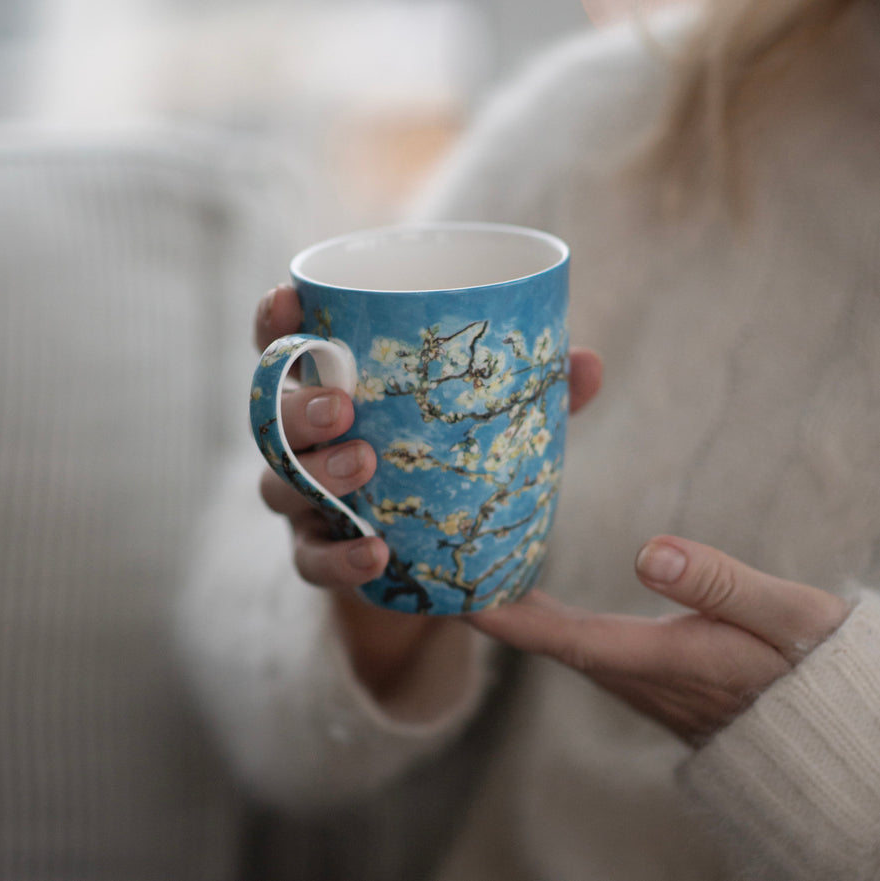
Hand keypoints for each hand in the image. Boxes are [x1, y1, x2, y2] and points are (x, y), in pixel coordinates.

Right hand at [254, 284, 602, 701]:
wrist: (432, 564)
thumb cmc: (448, 467)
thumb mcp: (488, 425)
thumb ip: (530, 395)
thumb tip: (586, 361)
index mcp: (333, 392)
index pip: (283, 348)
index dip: (274, 321)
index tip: (289, 299)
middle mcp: (304, 443)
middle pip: (268, 417)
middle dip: (298, 406)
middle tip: (343, 406)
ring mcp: (303, 501)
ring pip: (277, 484)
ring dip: (315, 475)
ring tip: (364, 466)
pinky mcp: (317, 555)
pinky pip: (309, 559)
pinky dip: (339, 556)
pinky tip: (375, 551)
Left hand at [470, 535, 850, 744]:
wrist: (841, 727)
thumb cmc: (816, 667)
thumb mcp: (786, 617)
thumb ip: (722, 583)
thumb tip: (649, 552)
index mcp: (660, 659)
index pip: (560, 638)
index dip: (500, 618)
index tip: (447, 594)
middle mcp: (640, 675)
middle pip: (547, 641)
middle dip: (490, 610)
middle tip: (440, 568)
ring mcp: (645, 682)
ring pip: (562, 644)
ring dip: (513, 614)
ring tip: (472, 569)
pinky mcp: (655, 677)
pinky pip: (583, 646)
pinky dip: (545, 620)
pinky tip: (532, 595)